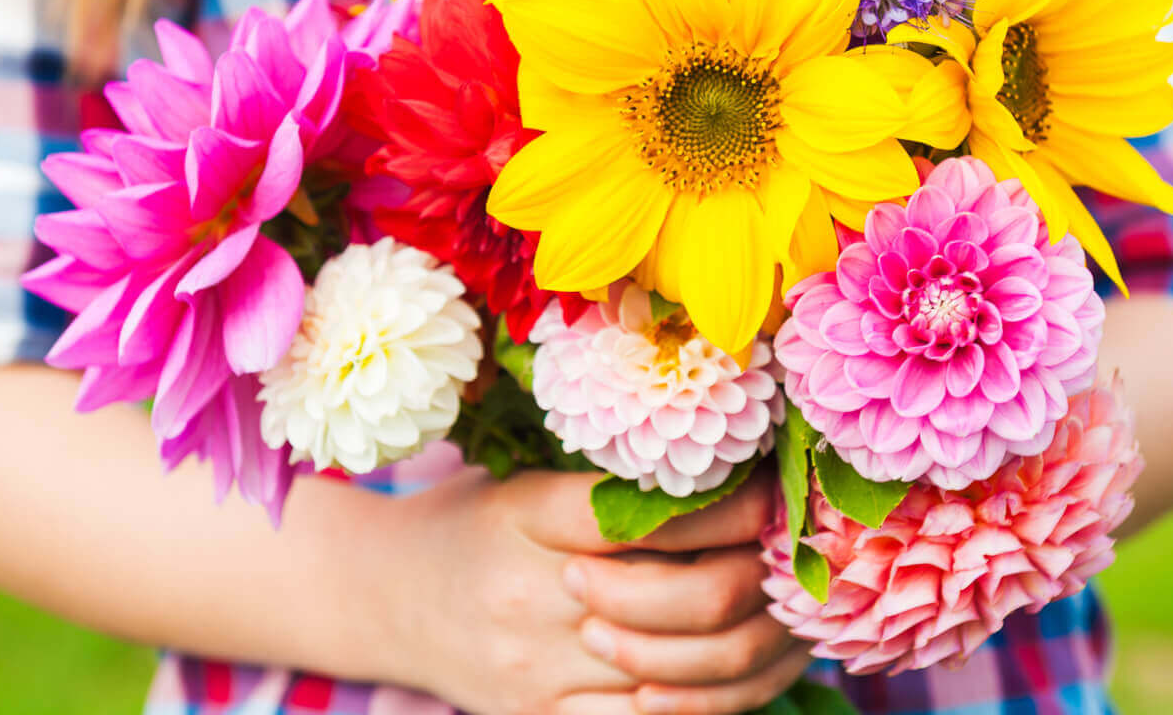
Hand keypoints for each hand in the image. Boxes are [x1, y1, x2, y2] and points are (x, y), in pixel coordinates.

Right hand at [396, 467, 808, 714]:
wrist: (385, 599)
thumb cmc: (474, 525)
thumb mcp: (530, 485)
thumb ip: (617, 489)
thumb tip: (741, 480)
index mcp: (530, 517)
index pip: (657, 517)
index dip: (735, 507)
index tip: (775, 493)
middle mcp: (533, 598)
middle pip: (689, 600)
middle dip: (758, 573)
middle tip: (787, 550)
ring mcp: (540, 672)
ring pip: (689, 672)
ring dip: (754, 638)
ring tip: (777, 603)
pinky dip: (713, 695)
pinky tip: (738, 660)